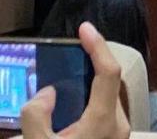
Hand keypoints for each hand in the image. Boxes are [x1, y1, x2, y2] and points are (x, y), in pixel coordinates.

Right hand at [19, 22, 129, 138]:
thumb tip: (48, 93)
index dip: (98, 45)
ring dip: (89, 86)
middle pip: (108, 83)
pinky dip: (90, 102)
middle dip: (91, 65)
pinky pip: (105, 111)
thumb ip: (36, 116)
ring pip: (107, 97)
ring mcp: (119, 133)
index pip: (109, 72)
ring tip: (65, 82)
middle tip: (70, 54)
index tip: (85, 28)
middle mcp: (119, 123)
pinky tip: (69, 109)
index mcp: (103, 121)